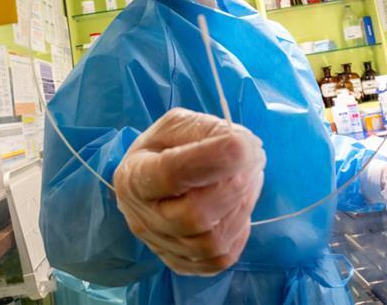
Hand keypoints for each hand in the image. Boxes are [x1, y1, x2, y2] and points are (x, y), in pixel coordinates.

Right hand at [113, 108, 265, 275]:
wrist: (153, 175)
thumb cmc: (165, 147)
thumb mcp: (177, 124)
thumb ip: (207, 131)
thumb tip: (244, 148)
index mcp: (134, 176)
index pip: (172, 173)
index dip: (214, 160)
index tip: (243, 144)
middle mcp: (142, 217)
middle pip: (193, 216)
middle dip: (234, 188)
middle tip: (252, 161)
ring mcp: (161, 245)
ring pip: (211, 243)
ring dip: (242, 207)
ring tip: (249, 178)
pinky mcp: (181, 263)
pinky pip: (220, 259)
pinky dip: (238, 232)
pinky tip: (238, 207)